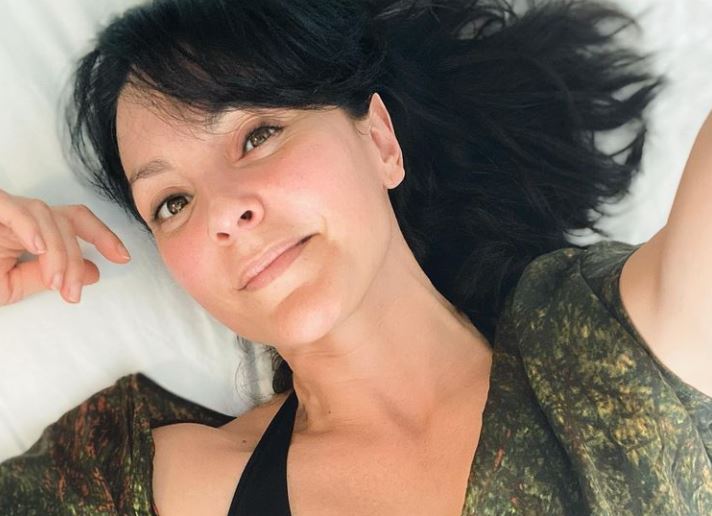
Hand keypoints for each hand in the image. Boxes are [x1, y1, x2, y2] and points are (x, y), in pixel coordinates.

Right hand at [0, 189, 130, 305]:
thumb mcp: (11, 285)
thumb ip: (48, 277)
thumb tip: (93, 273)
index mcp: (31, 228)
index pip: (75, 222)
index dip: (103, 235)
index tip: (123, 258)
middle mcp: (20, 214)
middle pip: (68, 218)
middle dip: (77, 256)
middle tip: (74, 291)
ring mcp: (4, 209)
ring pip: (46, 215)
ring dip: (56, 252)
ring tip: (53, 282)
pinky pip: (13, 208)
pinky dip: (29, 227)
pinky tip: (38, 249)